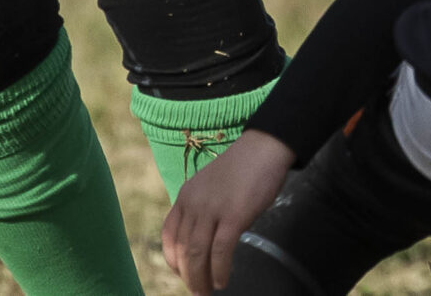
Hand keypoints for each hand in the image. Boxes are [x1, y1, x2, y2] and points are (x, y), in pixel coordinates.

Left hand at [162, 130, 294, 295]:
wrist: (262, 150)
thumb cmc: (240, 172)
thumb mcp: (209, 189)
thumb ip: (201, 210)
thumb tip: (202, 242)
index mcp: (185, 197)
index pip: (169, 235)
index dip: (172, 260)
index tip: (182, 274)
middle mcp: (193, 203)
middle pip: (182, 248)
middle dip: (187, 275)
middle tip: (197, 292)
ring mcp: (212, 209)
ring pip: (197, 253)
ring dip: (200, 278)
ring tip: (206, 292)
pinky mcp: (234, 216)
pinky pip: (221, 250)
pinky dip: (219, 270)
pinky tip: (222, 280)